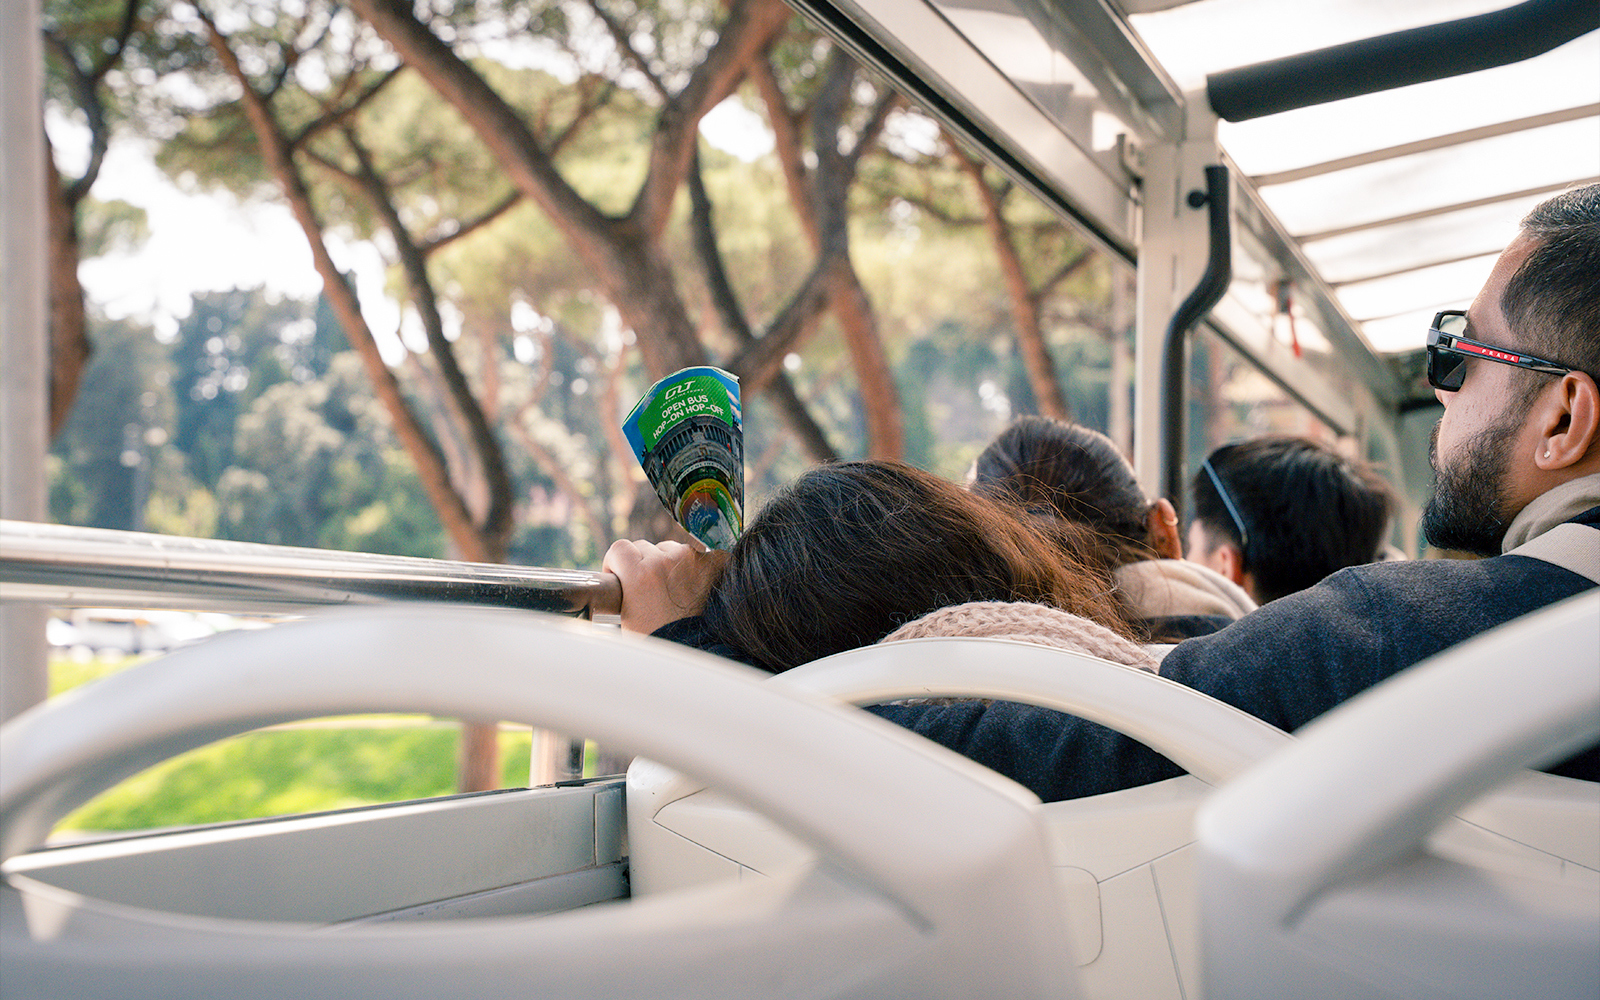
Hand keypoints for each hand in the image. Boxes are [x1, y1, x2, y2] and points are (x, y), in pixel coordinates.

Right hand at [602, 539, 730, 634]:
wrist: (695, 650)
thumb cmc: (658, 639)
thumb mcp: (627, 616)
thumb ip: (624, 588)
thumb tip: (621, 578)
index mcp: (639, 574)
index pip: (620, 548)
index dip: (617, 562)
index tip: (620, 574)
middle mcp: (665, 561)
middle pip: (647, 547)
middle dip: (643, 564)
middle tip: (649, 588)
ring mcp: (692, 560)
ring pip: (672, 550)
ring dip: (669, 563)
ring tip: (674, 589)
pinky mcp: (713, 562)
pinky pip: (698, 555)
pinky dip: (695, 567)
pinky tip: (694, 586)